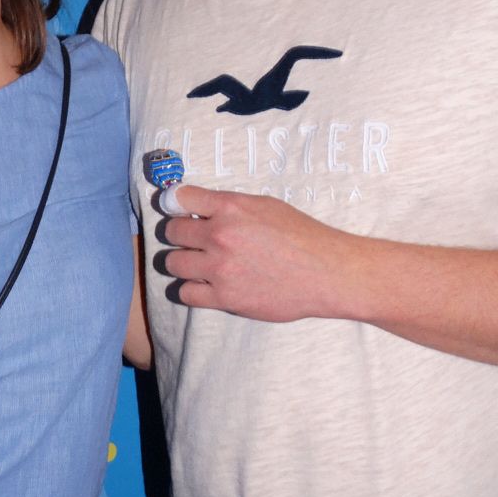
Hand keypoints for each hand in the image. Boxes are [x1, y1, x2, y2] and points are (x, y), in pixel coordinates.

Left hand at [160, 185, 355, 321]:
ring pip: (172, 263)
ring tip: (198, 264)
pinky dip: (191, 289)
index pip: (179, 198)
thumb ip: (229, 206)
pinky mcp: (225, 298)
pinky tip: (205, 285)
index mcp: (230, 208)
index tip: (180, 212)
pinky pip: (185, 293)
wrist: (326, 273)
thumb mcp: (265, 206)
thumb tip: (198, 208)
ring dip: (182, 263)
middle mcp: (220, 236)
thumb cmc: (301, 236)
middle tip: (193, 241)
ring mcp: (220, 269)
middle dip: (180, 235)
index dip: (176, 205)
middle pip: (171, 232)